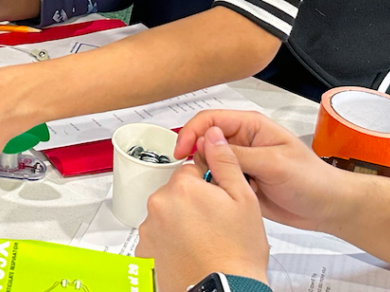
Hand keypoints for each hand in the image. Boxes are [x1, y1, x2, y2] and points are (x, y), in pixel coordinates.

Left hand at [137, 126, 270, 290]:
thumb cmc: (237, 253)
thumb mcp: (243, 199)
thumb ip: (225, 162)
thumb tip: (213, 136)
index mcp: (181, 187)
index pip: (191, 171)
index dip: (209, 186)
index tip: (220, 202)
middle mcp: (159, 205)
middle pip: (177, 193)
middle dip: (193, 203)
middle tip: (216, 225)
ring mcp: (150, 229)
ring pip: (167, 214)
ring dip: (181, 223)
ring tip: (205, 242)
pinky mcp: (145, 252)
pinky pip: (158, 237)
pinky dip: (171, 242)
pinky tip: (191, 252)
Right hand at [174, 110, 346, 230]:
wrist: (327, 207)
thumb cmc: (312, 180)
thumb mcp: (274, 163)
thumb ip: (239, 154)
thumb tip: (207, 142)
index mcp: (251, 126)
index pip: (210, 120)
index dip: (191, 132)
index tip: (181, 150)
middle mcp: (242, 141)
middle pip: (204, 139)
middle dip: (194, 154)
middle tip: (194, 172)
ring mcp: (240, 161)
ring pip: (207, 161)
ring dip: (205, 173)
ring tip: (212, 186)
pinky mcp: (240, 181)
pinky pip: (217, 180)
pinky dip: (214, 188)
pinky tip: (221, 196)